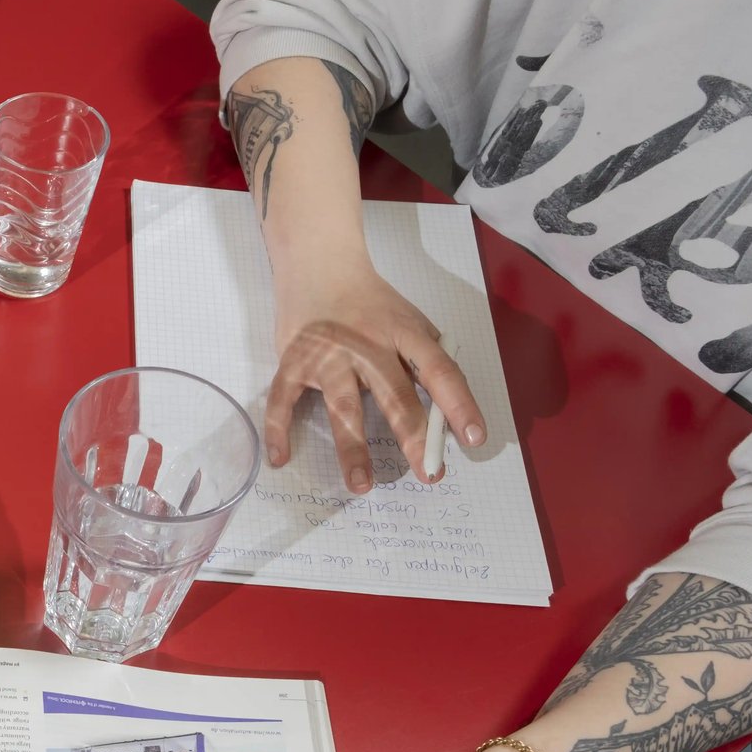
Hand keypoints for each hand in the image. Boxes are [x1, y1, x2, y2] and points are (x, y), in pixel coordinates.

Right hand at [267, 257, 486, 490]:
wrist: (320, 266)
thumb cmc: (371, 304)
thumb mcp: (409, 322)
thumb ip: (426, 361)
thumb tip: (446, 415)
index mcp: (404, 333)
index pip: (439, 371)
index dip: (459, 404)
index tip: (473, 439)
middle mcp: (367, 345)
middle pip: (395, 395)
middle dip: (413, 437)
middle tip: (429, 475)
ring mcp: (327, 355)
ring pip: (342, 407)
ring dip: (352, 448)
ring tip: (362, 485)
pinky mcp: (293, 362)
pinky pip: (283, 400)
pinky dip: (279, 429)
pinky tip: (281, 458)